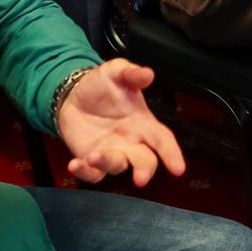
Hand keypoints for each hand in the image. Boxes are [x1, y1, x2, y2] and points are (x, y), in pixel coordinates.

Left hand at [54, 59, 185, 185]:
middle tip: (141, 179)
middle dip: (144, 170)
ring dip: (107, 163)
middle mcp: (131, 142)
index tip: (178, 170)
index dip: (172, 154)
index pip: (162, 140)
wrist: (72, 94)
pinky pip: (91, 174)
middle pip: (145, 160)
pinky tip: (74, 164)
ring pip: (117, 166)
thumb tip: (147, 73)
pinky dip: (84, 172)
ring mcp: (111, 153)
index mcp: (143, 123)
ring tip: (93, 156)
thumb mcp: (116, 72)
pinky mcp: (91, 160)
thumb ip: (132, 73)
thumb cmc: (102, 85)